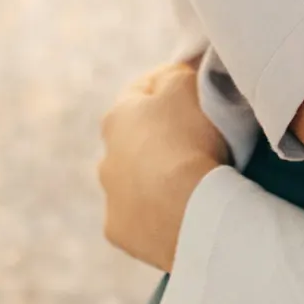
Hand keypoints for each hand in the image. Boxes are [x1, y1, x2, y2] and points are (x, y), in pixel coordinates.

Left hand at [97, 58, 231, 270]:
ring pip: (135, 184)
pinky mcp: (120, 233)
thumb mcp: (186, 84)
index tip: (198, 96)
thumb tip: (180, 69)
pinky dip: (157, 217)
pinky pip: (141, 221)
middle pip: (136, 142)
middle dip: (160, 140)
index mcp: (116, 118)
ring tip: (192, 186)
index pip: (143, 92)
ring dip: (156, 182)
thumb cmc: (189, 139)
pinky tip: (181, 214)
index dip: (171, 90)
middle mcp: (105, 158)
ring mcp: (110, 199)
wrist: (190, 208)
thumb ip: (178, 72)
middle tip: (199, 145)